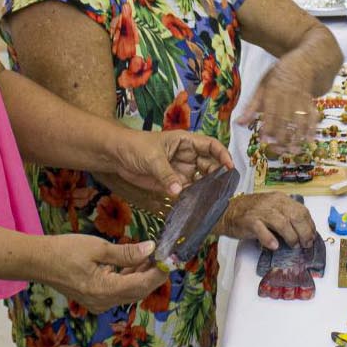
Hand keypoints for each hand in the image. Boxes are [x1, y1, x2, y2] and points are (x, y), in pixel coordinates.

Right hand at [43, 234, 166, 313]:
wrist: (38, 262)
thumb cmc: (65, 251)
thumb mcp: (98, 247)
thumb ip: (126, 252)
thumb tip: (151, 249)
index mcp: (105, 290)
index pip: (142, 284)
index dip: (159, 273)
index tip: (171, 259)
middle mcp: (104, 302)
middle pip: (138, 292)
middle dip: (153, 275)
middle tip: (164, 256)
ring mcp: (99, 303)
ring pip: (129, 292)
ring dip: (142, 276)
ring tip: (151, 256)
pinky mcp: (95, 299)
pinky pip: (119, 291)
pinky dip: (129, 278)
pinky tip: (134, 263)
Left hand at [109, 129, 234, 201]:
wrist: (117, 156)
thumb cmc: (135, 146)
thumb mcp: (152, 158)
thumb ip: (166, 174)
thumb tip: (178, 190)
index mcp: (186, 142)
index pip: (211, 145)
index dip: (222, 155)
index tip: (229, 167)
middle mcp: (187, 156)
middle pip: (209, 165)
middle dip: (217, 176)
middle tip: (223, 189)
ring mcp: (181, 170)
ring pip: (201, 179)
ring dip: (207, 188)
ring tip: (213, 199)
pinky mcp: (173, 183)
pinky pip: (188, 190)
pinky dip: (193, 197)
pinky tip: (198, 204)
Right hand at [219, 193, 317, 249]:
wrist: (227, 211)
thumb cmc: (251, 212)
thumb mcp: (271, 208)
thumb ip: (286, 215)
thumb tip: (304, 230)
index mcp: (280, 199)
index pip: (302, 210)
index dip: (310, 225)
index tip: (312, 237)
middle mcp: (272, 203)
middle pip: (295, 216)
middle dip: (304, 233)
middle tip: (305, 244)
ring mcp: (261, 211)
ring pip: (283, 224)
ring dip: (291, 237)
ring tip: (293, 246)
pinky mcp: (250, 221)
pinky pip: (262, 231)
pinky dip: (270, 239)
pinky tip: (274, 246)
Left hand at [236, 62, 318, 154]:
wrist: (305, 61)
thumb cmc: (279, 75)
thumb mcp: (262, 86)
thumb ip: (251, 106)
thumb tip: (239, 123)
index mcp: (273, 91)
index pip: (270, 111)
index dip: (268, 126)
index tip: (264, 140)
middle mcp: (289, 95)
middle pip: (285, 118)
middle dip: (281, 135)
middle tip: (277, 150)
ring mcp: (302, 99)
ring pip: (300, 120)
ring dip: (297, 136)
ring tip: (293, 150)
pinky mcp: (311, 102)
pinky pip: (312, 117)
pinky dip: (312, 129)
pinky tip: (309, 140)